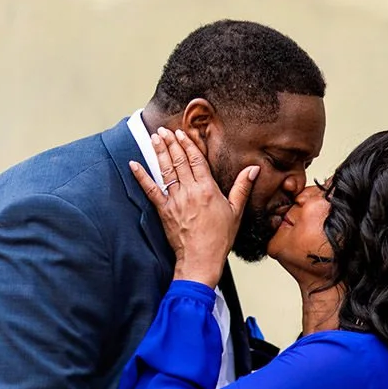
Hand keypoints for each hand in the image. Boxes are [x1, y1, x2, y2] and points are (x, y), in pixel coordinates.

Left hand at [128, 126, 255, 285]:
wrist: (200, 259)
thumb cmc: (220, 237)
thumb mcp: (236, 211)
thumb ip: (242, 187)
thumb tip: (254, 169)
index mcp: (208, 189)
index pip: (196, 160)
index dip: (188, 145)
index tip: (183, 133)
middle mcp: (190, 191)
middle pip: (179, 161)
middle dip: (171, 143)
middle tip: (165, 130)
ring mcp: (174, 200)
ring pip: (165, 170)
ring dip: (159, 152)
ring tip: (155, 138)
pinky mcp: (163, 210)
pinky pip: (150, 190)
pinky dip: (141, 176)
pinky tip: (134, 165)